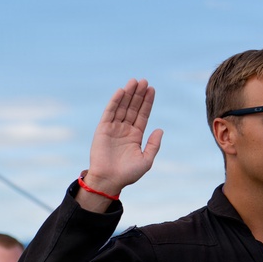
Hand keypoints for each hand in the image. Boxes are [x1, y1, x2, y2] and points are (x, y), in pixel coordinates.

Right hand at [84, 78, 163, 199]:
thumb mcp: (146, 160)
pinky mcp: (103, 129)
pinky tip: (121, 91)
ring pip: (122, 107)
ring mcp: (114, 128)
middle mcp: (125, 130)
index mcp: (135, 136)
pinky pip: (109, 112)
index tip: (152, 89)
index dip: (147, 102)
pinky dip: (115, 101)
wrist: (109, 180)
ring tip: (134, 82)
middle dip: (138, 95)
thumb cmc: (128, 174)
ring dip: (128, 94)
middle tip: (144, 81)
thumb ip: (153, 145)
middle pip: (133, 108)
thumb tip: (160, 129)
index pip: (142, 115)